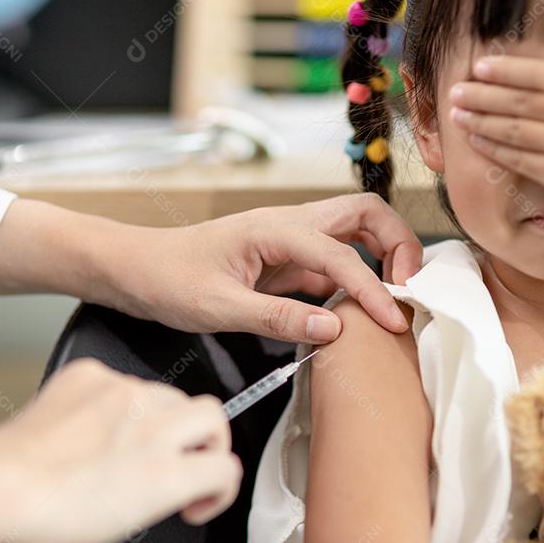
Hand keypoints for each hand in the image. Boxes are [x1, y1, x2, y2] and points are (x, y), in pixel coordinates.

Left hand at [0, 359, 240, 542]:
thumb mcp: (124, 526)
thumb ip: (163, 495)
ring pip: (169, 393)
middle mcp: (152, 425)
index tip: (197, 497)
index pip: (226, 467)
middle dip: (203, 441)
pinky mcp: (90, 375)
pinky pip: (122, 380)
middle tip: (178, 463)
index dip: (217, 488)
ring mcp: (122, 393)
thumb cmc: (47, 519)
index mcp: (166, 473)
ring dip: (162, 418)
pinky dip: (116, 401)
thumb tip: (170, 483)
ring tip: (127, 446)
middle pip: (212, 415)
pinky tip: (92, 425)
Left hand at [103, 193, 423, 343]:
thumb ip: (277, 316)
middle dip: (398, 243)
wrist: (134, 270)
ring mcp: (287, 242)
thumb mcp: (218, 307)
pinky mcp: (282, 262)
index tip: (393, 324)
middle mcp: (288, 225)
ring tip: (393, 299)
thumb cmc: (167, 280)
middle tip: (409, 289)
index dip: (373, 289)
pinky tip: (355, 314)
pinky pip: (331, 263)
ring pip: (352, 233)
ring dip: (381, 256)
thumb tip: (335, 329)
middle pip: (364, 214)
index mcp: (274, 229)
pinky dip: (353, 281)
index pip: (342, 254)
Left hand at [448, 16, 543, 238]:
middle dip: (483, 92)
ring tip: (456, 112)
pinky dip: (492, 148)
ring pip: (512, 127)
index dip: (509, 69)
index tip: (482, 65)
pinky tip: (474, 140)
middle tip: (456, 88)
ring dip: (479, 118)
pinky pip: (516, 158)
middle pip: (521, 99)